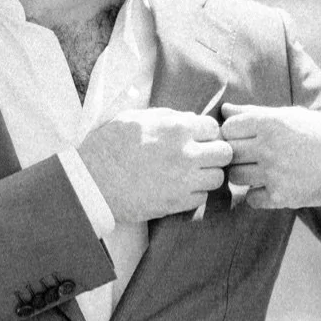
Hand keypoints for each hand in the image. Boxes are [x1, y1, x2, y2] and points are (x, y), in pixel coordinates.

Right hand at [84, 110, 231, 222]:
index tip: (199, 139)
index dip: (207, 133)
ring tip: (191, 174)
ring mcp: (183, 180)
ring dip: (208, 175)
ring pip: (218, 177)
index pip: (214, 128)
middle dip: (216, 153)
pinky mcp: (177, 203)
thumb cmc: (112, 144)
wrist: (95, 180)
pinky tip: (180, 188)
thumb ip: (168, 117)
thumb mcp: (138, 117)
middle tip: (202, 157)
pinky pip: (202, 198)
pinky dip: (195, 193)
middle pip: (225, 153)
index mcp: (176, 127)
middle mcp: (185, 153)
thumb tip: (190, 120)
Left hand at [218, 98, 320, 211]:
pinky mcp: (282, 197)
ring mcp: (274, 174)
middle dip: (234, 154)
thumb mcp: (289, 115)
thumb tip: (224, 111)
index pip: (228, 128)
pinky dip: (256, 195)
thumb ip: (255, 113)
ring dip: (243, 174)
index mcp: (270, 122)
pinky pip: (252, 199)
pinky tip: (269, 186)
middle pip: (229, 153)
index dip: (231, 133)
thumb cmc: (319, 132)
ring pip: (236, 177)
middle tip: (248, 155)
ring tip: (258, 170)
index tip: (242, 137)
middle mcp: (269, 147)